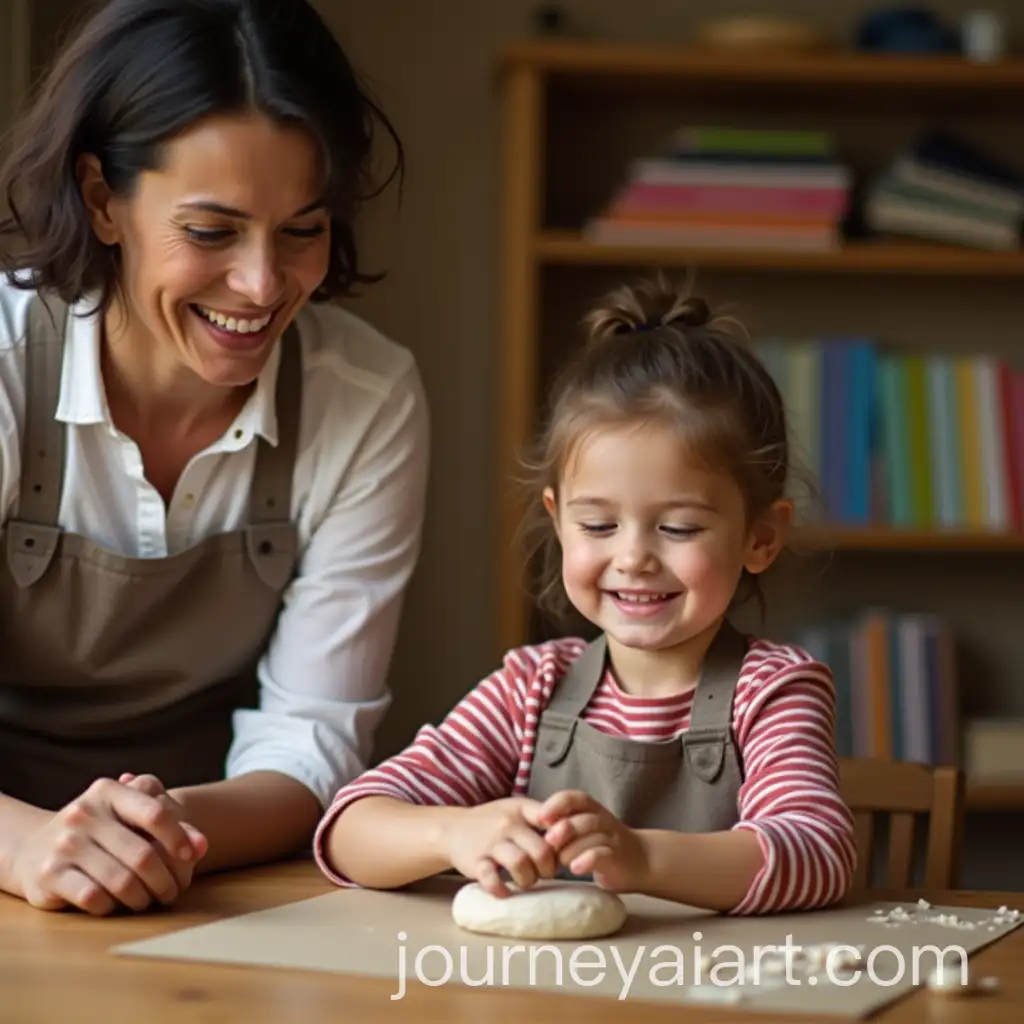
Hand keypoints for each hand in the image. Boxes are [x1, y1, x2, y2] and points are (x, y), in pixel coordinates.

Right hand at [11, 773, 207, 915]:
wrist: (34, 846)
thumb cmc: (101, 831)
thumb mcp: (130, 816)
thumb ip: (170, 825)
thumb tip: (202, 846)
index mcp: (109, 791)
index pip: (154, 813)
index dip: (179, 837)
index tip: (190, 856)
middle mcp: (84, 813)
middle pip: (142, 855)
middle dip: (165, 879)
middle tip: (173, 891)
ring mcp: (64, 843)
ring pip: (120, 881)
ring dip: (143, 898)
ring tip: (150, 900)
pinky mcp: (49, 874)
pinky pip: (94, 898)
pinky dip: (113, 906)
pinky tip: (117, 904)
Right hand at [442, 797, 558, 896]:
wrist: (452, 828)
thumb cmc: (493, 821)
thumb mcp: (517, 809)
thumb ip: (541, 817)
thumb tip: (572, 835)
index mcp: (522, 809)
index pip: (552, 820)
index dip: (564, 839)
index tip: (561, 850)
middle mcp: (507, 825)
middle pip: (541, 851)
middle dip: (548, 869)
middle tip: (544, 872)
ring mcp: (491, 843)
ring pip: (520, 864)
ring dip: (528, 880)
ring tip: (526, 881)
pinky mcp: (476, 862)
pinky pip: (491, 879)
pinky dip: (501, 889)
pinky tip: (505, 891)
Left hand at [537, 790, 648, 892]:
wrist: (641, 860)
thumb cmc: (600, 844)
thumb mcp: (582, 830)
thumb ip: (562, 826)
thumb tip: (530, 831)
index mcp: (591, 809)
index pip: (573, 797)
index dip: (556, 805)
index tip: (540, 818)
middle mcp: (603, 819)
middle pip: (582, 817)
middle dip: (563, 828)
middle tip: (548, 841)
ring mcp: (612, 837)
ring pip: (592, 835)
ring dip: (572, 848)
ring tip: (560, 862)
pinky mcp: (618, 857)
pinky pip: (603, 854)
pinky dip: (587, 860)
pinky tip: (575, 869)